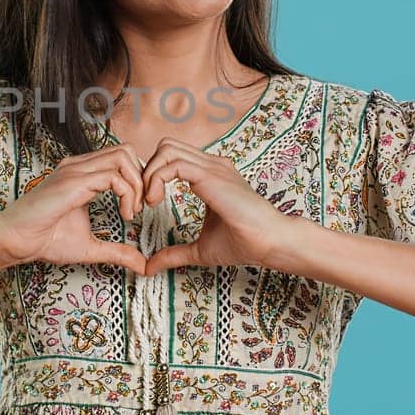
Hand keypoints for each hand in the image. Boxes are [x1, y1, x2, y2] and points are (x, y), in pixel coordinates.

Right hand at [0, 145, 149, 275]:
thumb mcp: (90, 247)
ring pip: (123, 157)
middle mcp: (79, 166)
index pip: (121, 158)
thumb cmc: (44, 240)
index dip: (138, 180)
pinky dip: (127, 194)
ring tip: (132, 211)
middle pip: (126, 150)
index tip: (137, 209)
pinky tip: (124, 215)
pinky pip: (113, 176)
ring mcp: (75, 170)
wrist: (15, 240)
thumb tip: (143, 265)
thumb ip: (117, 252)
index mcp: (82, 173)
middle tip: (141, 206)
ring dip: (137, 184)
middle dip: (142, 177)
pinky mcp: (73, 181)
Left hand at [141, 137, 302, 274]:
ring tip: (149, 203)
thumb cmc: (244, 244)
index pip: (172, 157)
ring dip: (149, 174)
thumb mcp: (199, 250)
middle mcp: (211, 165)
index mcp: (210, 176)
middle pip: (166, 146)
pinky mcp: (211, 175)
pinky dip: (156, 179)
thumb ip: (173, 254)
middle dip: (147, 169)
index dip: (153, 176)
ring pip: (166, 149)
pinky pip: (173, 164)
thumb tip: (149, 267)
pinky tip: (156, 202)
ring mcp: (212, 167)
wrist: (270, 243)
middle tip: (145, 201)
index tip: (147, 204)